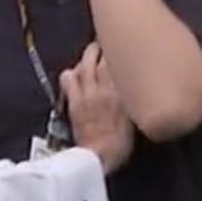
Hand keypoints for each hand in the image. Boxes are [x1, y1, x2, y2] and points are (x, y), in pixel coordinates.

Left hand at [60, 43, 133, 173]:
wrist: (101, 156)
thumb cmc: (121, 141)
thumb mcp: (133, 116)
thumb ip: (131, 97)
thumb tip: (130, 84)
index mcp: (124, 92)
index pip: (122, 63)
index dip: (120, 52)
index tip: (121, 46)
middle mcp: (106, 87)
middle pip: (102, 58)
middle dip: (102, 47)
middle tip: (104, 44)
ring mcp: (88, 92)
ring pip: (85, 63)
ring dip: (87, 56)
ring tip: (90, 53)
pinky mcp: (74, 99)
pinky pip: (68, 78)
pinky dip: (71, 72)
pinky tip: (73, 73)